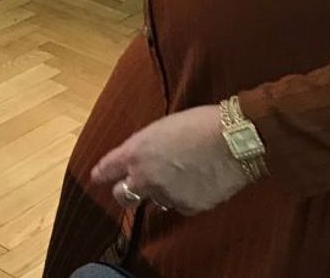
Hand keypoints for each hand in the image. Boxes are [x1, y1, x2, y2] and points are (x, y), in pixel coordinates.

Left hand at [91, 106, 251, 216]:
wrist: (233, 140)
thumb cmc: (198, 123)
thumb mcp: (160, 128)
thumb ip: (144, 147)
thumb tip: (141, 159)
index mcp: (135, 152)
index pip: (108, 168)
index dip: (101, 174)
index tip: (96, 177)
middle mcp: (145, 177)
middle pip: (122, 195)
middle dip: (124, 191)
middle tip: (132, 186)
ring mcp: (167, 195)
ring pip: (155, 200)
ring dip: (160, 191)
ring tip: (179, 176)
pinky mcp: (188, 207)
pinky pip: (179, 205)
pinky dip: (183, 197)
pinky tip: (196, 183)